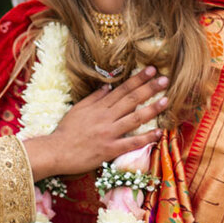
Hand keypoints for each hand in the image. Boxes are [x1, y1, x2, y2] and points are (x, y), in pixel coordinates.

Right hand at [22, 66, 167, 181]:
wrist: (56, 152)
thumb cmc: (66, 131)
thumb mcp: (78, 109)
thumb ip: (94, 97)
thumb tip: (108, 85)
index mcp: (99, 107)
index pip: (122, 90)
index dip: (137, 79)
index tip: (151, 70)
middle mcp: (106, 118)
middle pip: (131, 100)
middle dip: (149, 88)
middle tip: (165, 79)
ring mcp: (109, 133)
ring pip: (134, 119)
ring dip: (152, 109)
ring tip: (167, 100)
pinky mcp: (110, 149)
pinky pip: (131, 143)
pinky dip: (145, 138)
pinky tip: (158, 133)